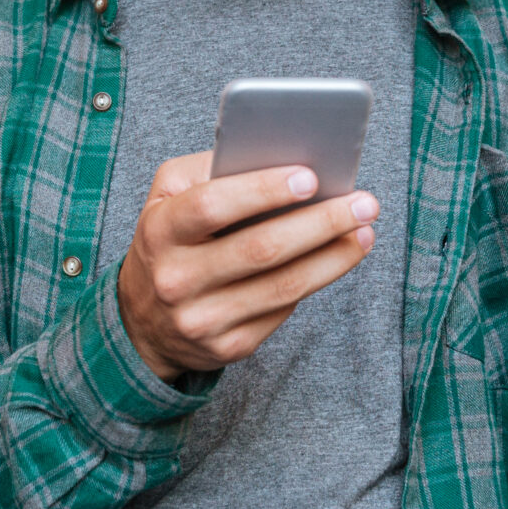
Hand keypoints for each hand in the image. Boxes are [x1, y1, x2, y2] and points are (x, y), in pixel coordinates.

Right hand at [115, 151, 379, 381]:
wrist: (143, 322)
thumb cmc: (169, 240)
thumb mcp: (167, 196)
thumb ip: (209, 170)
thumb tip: (279, 161)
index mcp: (159, 230)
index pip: (212, 206)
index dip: (263, 190)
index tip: (311, 177)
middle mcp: (176, 279)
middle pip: (261, 249)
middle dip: (321, 222)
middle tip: (363, 202)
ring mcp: (202, 319)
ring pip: (284, 286)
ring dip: (335, 256)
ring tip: (365, 230)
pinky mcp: (228, 348)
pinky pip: (284, 310)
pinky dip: (317, 280)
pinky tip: (339, 258)